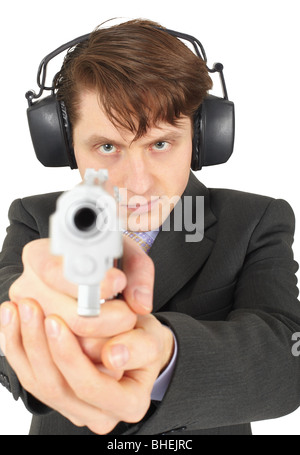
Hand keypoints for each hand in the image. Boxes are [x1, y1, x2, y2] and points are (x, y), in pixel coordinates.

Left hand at [0, 298, 173, 433]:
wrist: (136, 344)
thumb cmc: (144, 340)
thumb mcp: (152, 337)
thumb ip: (139, 347)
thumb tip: (114, 356)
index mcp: (128, 403)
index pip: (91, 385)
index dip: (69, 355)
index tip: (56, 320)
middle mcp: (99, 413)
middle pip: (57, 387)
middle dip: (39, 344)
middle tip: (32, 308)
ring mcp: (73, 407)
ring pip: (38, 382)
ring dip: (23, 342)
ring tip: (19, 308)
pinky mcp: (55, 394)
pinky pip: (29, 375)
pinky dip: (16, 345)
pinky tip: (12, 318)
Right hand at [8, 236, 154, 362]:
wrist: (92, 281)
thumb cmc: (105, 264)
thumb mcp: (125, 253)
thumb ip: (138, 272)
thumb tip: (139, 303)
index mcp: (38, 257)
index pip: (56, 272)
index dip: (91, 281)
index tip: (118, 282)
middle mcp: (27, 290)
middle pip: (69, 317)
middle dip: (110, 319)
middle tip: (129, 313)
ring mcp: (31, 323)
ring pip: (75, 344)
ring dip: (108, 339)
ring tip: (120, 322)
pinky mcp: (40, 348)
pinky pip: (74, 360)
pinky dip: (100, 353)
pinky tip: (110, 338)